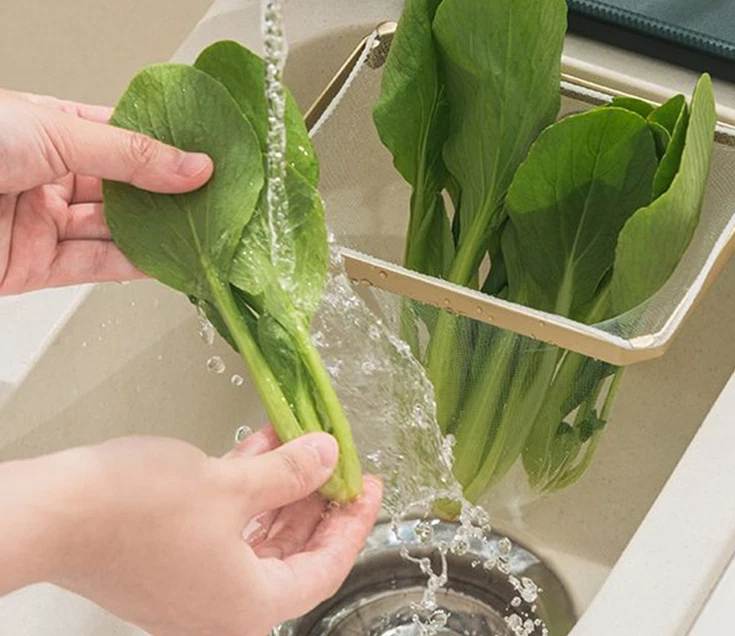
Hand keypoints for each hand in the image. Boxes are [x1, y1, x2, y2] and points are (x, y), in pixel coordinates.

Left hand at [0, 89, 213, 294]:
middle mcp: (48, 175)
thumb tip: (194, 166)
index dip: (169, 148)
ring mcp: (40, 221)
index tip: (211, 156)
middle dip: (169, 194)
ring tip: (203, 229)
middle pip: (124, 188)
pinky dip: (131, 265)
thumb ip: (132, 156)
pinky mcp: (30, 266)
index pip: (125, 139)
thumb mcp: (59, 132)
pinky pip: (92, 266)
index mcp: (51, 130)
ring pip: (113, 229)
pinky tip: (166, 259)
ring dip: (158, 232)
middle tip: (217, 198)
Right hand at [1, 427, 382, 635]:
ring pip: (260, 534)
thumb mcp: (233, 486)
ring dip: (283, 486)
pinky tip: (263, 443)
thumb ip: (290, 474)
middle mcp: (222, 605)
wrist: (53, 514)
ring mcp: (193, 582)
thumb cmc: (138, 511)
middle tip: (340, 458)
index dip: (353, 523)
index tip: (369, 485)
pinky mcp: (170, 557)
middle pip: (292, 552)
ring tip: (305, 440)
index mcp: (246, 606)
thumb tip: (328, 456)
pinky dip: (248, 487)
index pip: (323, 569)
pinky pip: (226, 524)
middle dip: (318, 499)